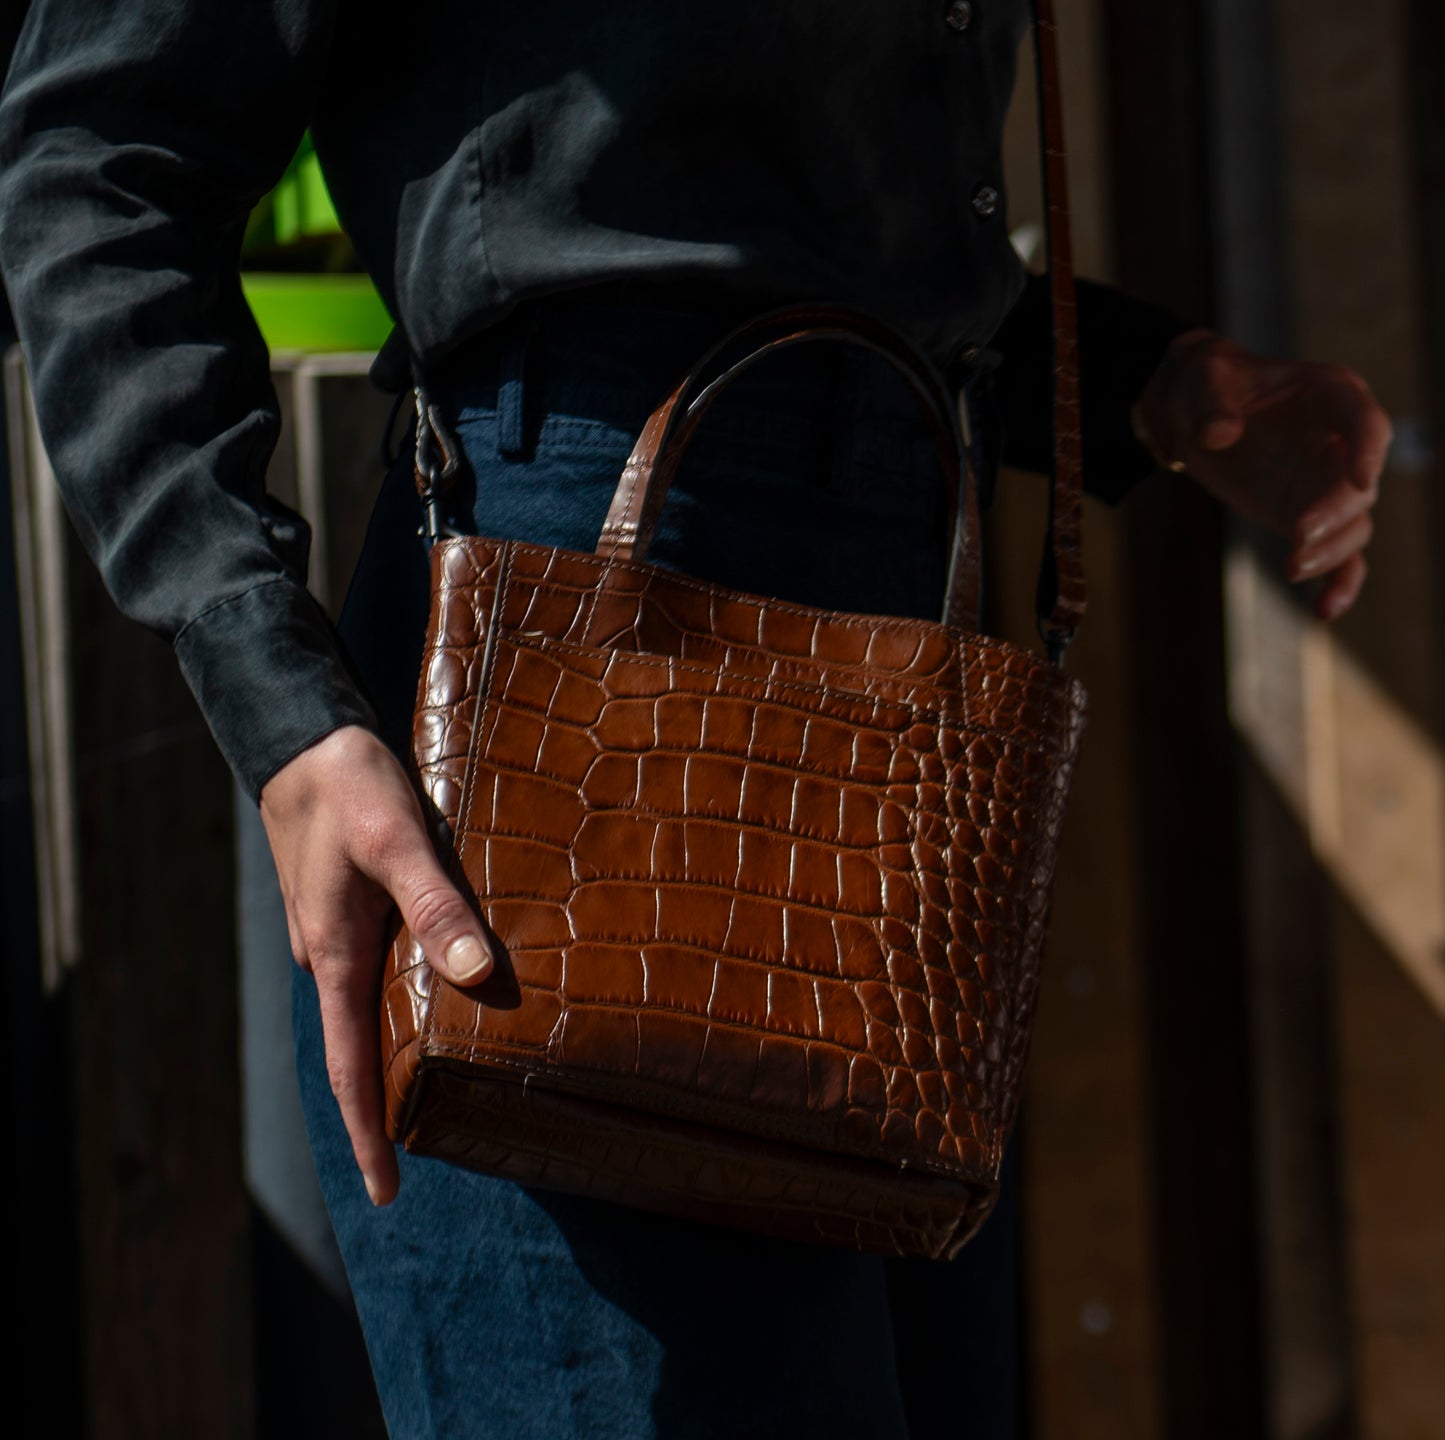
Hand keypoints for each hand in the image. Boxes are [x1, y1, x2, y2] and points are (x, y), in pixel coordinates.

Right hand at [259, 724, 493, 1204]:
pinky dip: (407, 993)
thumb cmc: (350, 787)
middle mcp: (332, 954)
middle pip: (361, 1048)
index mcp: (337, 954)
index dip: (368, 1133)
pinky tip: (444, 987)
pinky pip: (379, 966)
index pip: (350, 1068)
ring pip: (373, 1006)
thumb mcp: (398, 841)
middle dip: (392, 1103)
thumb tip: (476, 976)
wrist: (302, 739)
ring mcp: (337, 931)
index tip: (387, 1193)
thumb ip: (437, 906)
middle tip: (440, 1145)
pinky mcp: (350, 906)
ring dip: (403, 1047)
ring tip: (450, 1081)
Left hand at [1134, 329, 1391, 619]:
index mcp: (1331, 395)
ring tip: (1292, 568)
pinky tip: (1324, 611)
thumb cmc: (1206, 383)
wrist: (1192, 413)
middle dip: (1335, 513)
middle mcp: (1342, 442)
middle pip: (1359, 485)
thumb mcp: (1202, 379)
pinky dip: (1338, 581)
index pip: (1366, 422)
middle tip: (1298, 535)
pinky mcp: (1308, 518)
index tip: (1360, 481)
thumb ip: (1212, 405)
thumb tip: (1220, 436)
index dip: (1369, 450)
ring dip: (1331, 551)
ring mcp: (1327, 485)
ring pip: (1353, 526)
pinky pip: (1339, 555)